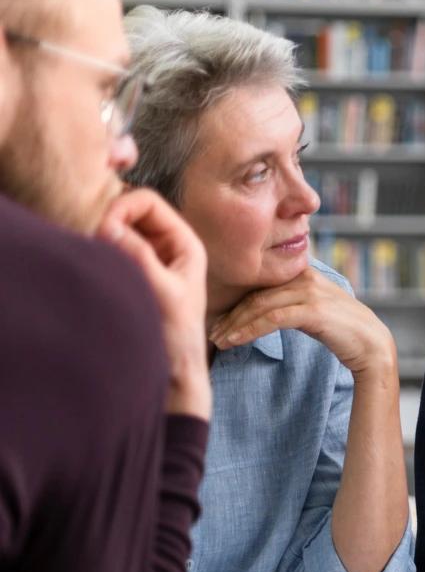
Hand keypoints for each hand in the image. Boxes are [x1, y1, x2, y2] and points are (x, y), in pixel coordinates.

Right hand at [96, 189, 209, 418]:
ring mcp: (150, 259)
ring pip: (118, 230)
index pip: (147, 201)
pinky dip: (101, 252)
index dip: (122, 207)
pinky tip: (97, 269)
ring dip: (103, 238)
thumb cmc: (177, 334)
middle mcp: (168, 246)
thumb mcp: (161, 291)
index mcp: (185, 243)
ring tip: (96, 258)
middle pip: (130, 211)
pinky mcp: (135, 274)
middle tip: (93, 244)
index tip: (102, 230)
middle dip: (108, 220)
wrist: (175, 370)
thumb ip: (138, 257)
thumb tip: (108, 225)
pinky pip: (112, 250)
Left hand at [208, 266, 395, 378]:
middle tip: (211, 334)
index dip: (235, 304)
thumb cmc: (342, 331)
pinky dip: (249, 330)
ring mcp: (310, 292)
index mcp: (302, 273)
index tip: (218, 322)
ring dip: (234, 325)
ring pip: (259, 306)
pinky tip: (235, 342)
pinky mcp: (313, 310)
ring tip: (218, 341)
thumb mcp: (313, 309)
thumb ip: (290, 303)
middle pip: (255, 295)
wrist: (372, 345)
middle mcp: (304, 277)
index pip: (259, 286)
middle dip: (229, 316)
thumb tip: (259, 312)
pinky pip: (272, 319)